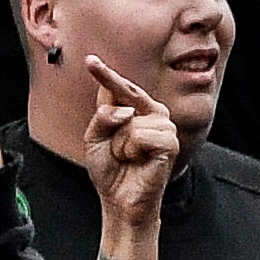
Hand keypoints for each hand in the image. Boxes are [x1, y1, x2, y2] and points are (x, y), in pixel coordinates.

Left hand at [81, 55, 177, 227]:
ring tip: (128, 157)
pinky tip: (138, 161)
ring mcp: (164, 125)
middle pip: (124, 96)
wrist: (120, 199)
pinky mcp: (169, 141)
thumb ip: (102, 117)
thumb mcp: (94, 139)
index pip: (118, 87)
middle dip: (110, 120)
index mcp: (135, 109)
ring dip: (120, 144)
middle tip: (114, 150)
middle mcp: (153, 112)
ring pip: (129, 120)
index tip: (90, 60)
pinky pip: (139, 135)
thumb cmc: (110, 169)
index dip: (105, 74)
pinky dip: (130, 151)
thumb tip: (125, 111)